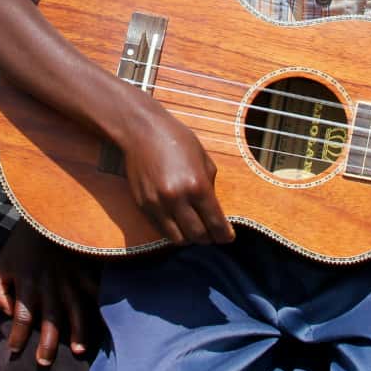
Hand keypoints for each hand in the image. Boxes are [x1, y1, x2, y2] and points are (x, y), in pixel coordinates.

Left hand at [0, 222, 96, 365]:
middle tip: (44, 362)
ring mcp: (70, 278)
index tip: (13, 350)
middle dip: (46, 343)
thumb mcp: (1, 263)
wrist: (45, 210)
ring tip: (79, 350)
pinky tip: (105, 321)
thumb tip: (6, 313)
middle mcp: (49, 285)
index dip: (16, 336)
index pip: (20, 317)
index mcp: (26, 283)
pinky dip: (100, 305)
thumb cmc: (21, 242)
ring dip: (77, 331)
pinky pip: (95, 289)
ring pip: (75, 309)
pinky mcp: (85, 269)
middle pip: (48, 320)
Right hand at [120, 106, 234, 245]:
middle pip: (198, 236)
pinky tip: (178, 222)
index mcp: (197, 185)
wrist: (142, 131)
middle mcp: (177, 198)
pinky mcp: (143, 205)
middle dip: (209, 239)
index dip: (225, 235)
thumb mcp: (203, 159)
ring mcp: (158, 204)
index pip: (215, 223)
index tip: (228, 237)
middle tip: (213, 235)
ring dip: (189, 238)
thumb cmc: (176, 139)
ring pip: (178, 238)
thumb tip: (213, 210)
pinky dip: (173, 231)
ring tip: (194, 230)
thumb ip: (210, 186)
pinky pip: (161, 229)